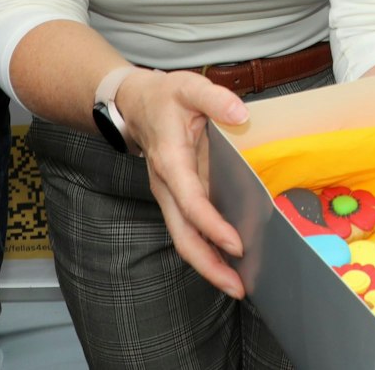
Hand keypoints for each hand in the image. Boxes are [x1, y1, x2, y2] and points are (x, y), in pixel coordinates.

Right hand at [113, 68, 252, 297]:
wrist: (134, 104)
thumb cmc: (164, 96)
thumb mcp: (189, 87)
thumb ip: (215, 98)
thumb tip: (240, 113)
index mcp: (170, 160)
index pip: (190, 201)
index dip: (212, 225)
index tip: (236, 244)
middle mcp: (166, 185)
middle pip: (183, 235)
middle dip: (209, 264)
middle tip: (238, 287)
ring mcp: (170, 195)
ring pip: (184, 238)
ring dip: (208, 264)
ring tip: (237, 285)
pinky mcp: (177, 198)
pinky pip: (190, 230)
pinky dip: (207, 249)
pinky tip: (228, 262)